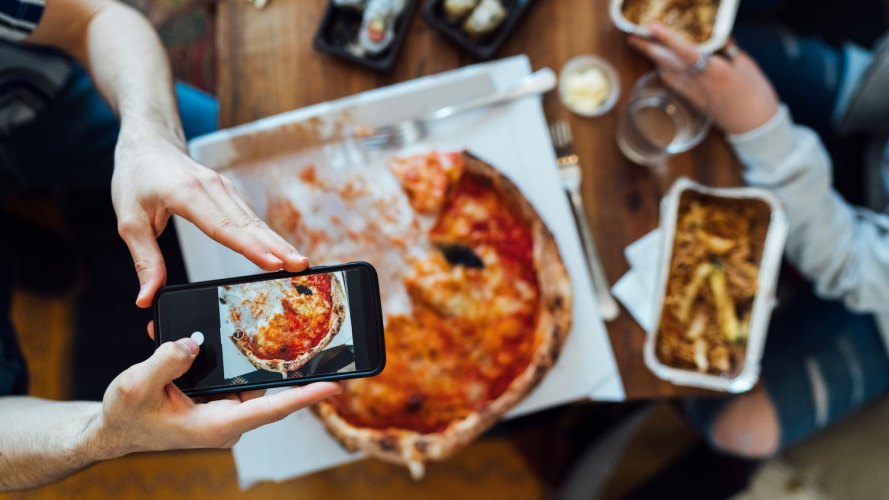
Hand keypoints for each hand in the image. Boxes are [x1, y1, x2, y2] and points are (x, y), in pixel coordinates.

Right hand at [91, 338, 341, 456]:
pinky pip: (235, 373)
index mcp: (217, 425)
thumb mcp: (138, 385)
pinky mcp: (218, 397)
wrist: (114, 427)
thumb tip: (193, 341)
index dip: (305, 397)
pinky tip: (233, 332)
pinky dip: (234, 355)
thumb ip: (168, 360)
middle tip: (322, 340)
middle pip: (269, 387)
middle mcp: (228, 419)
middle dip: (292, 364)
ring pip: (252, 376)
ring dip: (258, 354)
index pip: (272, 409)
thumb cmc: (126, 415)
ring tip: (276, 325)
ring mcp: (225, 408)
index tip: (335, 386)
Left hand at [112, 138, 309, 307]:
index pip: (222, 227)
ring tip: (300, 263)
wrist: (148, 143)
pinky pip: (251, 217)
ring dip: (279, 242)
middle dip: (277, 247)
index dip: (250, 248)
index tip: (272, 263)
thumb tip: (146, 298)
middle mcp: (212, 188)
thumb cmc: (136, 179)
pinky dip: (269, 235)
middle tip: (301, 266)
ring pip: (255, 221)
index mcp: (186, 193)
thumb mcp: (128, 221)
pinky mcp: (229, 193)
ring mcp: (224, 188)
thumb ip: (144, 260)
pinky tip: (284, 251)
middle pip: (248, 224)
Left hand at [628, 24, 779, 134]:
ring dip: (653, 58)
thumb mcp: (746, 64)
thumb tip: (714, 35)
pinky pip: (673, 83)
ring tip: (641, 43)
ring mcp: (693, 93)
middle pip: (667, 62)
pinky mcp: (691, 102)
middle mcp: (699, 82)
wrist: (755, 125)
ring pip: (666, 72)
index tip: (652, 27)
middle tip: (631, 34)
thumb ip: (727, 49)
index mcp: (714, 70)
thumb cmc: (755, 92)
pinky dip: (665, 70)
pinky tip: (660, 63)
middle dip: (647, 48)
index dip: (668, 39)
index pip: (686, 51)